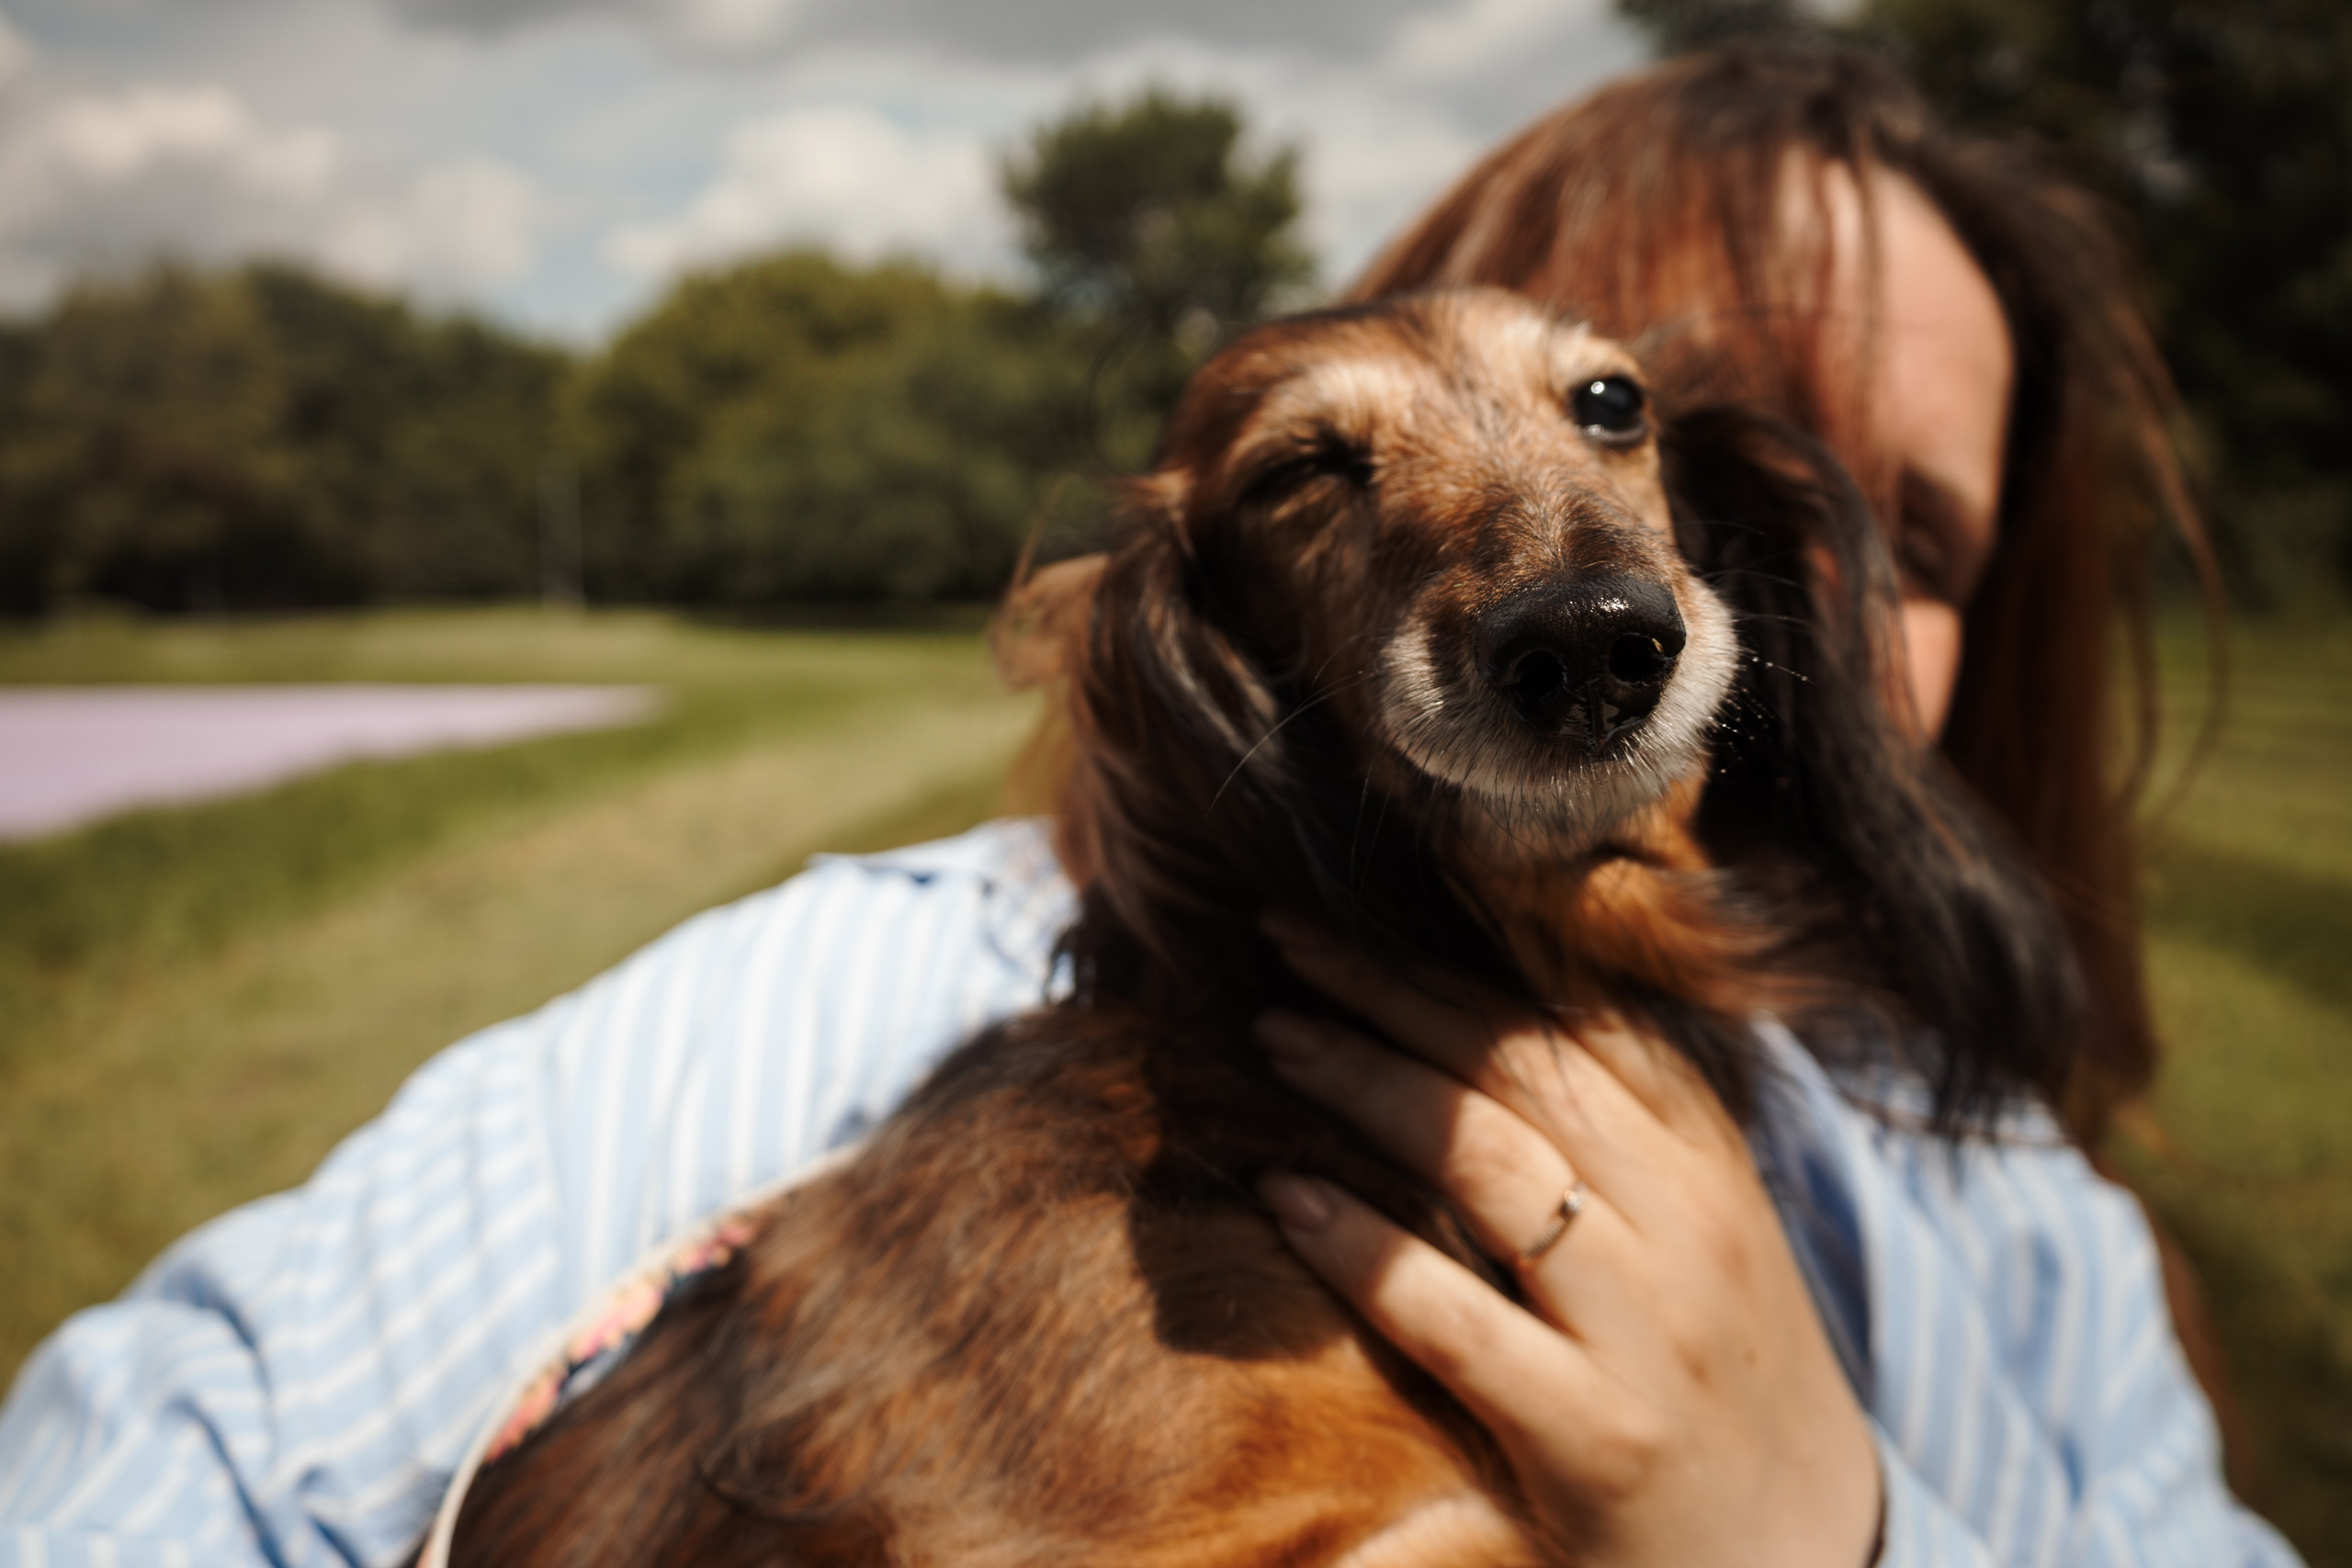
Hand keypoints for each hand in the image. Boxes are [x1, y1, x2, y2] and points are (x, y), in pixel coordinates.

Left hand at [1253, 920, 1880, 1567]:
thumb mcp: (1700, 1233)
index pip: (1574, 1019)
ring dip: (1365, 1082)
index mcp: (1710, 1162)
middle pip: (1521, 1066)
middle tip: (1283, 942)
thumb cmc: (1720, 1382)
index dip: (1448, 958)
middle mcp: (1690, 1226)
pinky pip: (1456, 1320)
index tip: (1341, 916)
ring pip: (1489, 1163)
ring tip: (1273, 1037)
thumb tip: (1468, 1023)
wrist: (1815, 1565)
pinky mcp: (1601, 1439)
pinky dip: (1362, 1248)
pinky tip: (1287, 1196)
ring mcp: (1649, 1332)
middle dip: (1391, 991)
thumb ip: (1614, 1133)